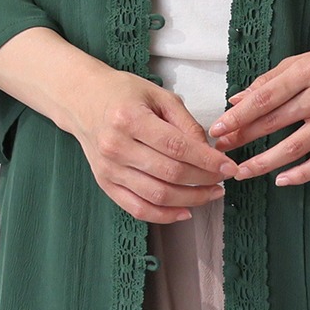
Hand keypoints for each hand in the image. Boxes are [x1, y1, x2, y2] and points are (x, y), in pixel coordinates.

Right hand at [65, 70, 239, 223]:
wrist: (81, 100)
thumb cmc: (123, 93)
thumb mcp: (158, 95)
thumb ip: (185, 122)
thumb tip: (208, 150)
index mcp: (130, 118)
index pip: (177, 147)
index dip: (207, 160)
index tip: (228, 166)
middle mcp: (116, 146)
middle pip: (169, 173)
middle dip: (203, 181)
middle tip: (223, 179)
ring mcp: (109, 169)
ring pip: (157, 195)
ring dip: (190, 200)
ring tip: (211, 194)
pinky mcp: (105, 184)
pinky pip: (137, 208)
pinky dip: (164, 216)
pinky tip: (185, 211)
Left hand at [207, 38, 309, 187]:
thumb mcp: (308, 59)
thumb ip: (272, 78)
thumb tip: (237, 99)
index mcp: (309, 69)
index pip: (265, 96)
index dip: (239, 115)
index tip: (218, 128)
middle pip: (276, 121)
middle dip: (244, 138)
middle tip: (222, 150)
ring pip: (295, 146)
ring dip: (265, 162)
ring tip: (243, 171)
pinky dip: (301, 173)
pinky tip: (281, 180)